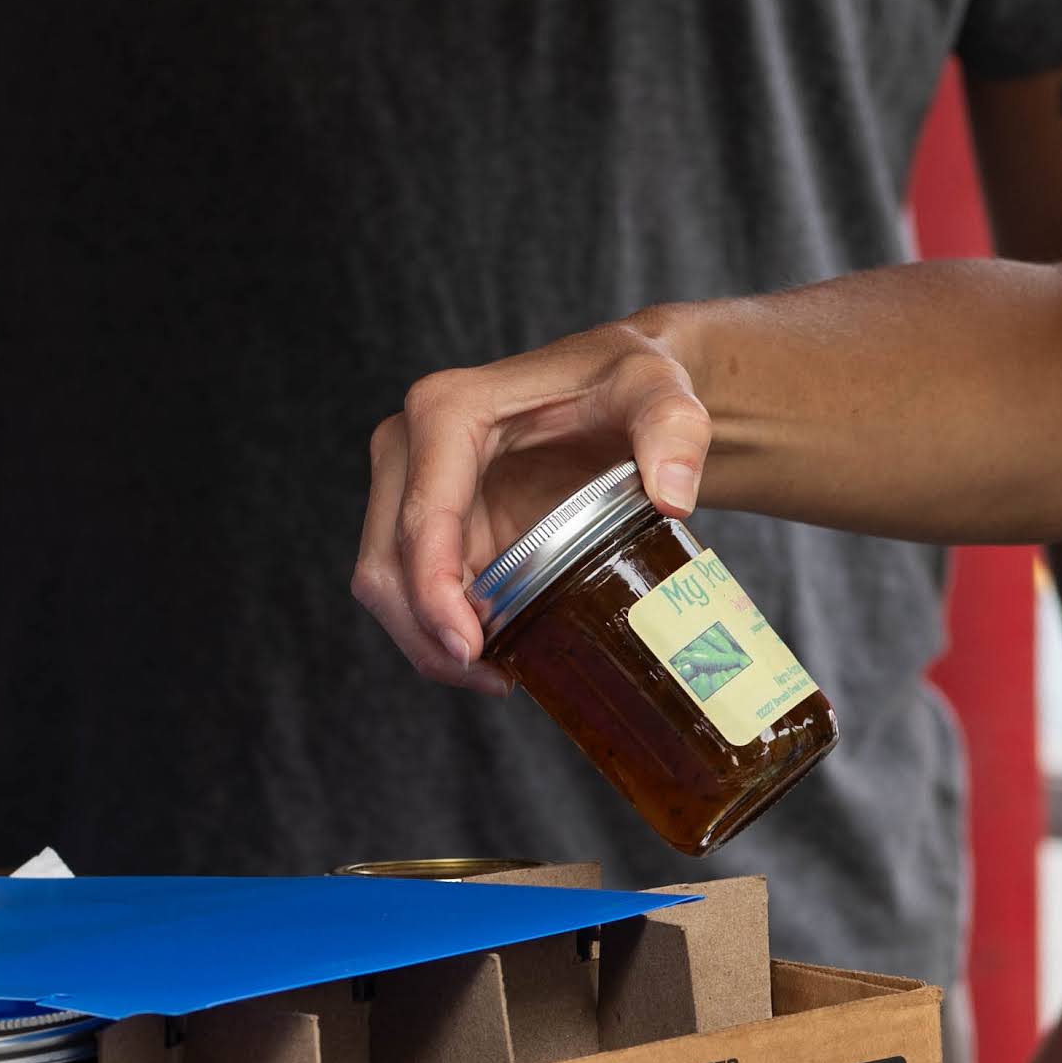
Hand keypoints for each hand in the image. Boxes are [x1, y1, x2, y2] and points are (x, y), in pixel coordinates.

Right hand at [355, 321, 714, 691]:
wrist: (623, 389)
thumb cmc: (631, 382)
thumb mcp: (662, 393)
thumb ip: (675, 430)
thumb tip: (673, 496)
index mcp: (449, 409)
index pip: (422, 516)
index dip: (433, 591)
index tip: (472, 649)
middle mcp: (412, 444)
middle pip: (386, 562)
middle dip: (426, 633)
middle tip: (495, 680)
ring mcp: (413, 485)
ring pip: (388, 584)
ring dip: (429, 641)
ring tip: (501, 676)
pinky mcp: (431, 521)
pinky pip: (416, 589)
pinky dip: (444, 630)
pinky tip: (500, 653)